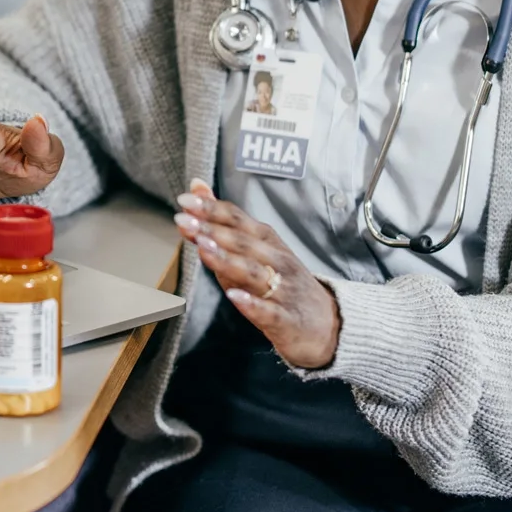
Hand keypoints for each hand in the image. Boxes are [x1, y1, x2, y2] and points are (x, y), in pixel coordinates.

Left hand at [174, 179, 341, 368]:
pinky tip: (234, 296)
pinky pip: (270, 311)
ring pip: (255, 273)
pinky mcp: (287, 319)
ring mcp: (284, 290)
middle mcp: (276, 260)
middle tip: (184, 221)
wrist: (327, 322)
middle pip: (243, 242)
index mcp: (266, 241)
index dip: (212, 209)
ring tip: (203, 250)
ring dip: (228, 260)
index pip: (238, 219)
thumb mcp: (253, 249)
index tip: (185, 200)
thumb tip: (196, 188)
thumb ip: (220, 223)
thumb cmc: (281, 282)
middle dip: (213, 230)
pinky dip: (252, 304)